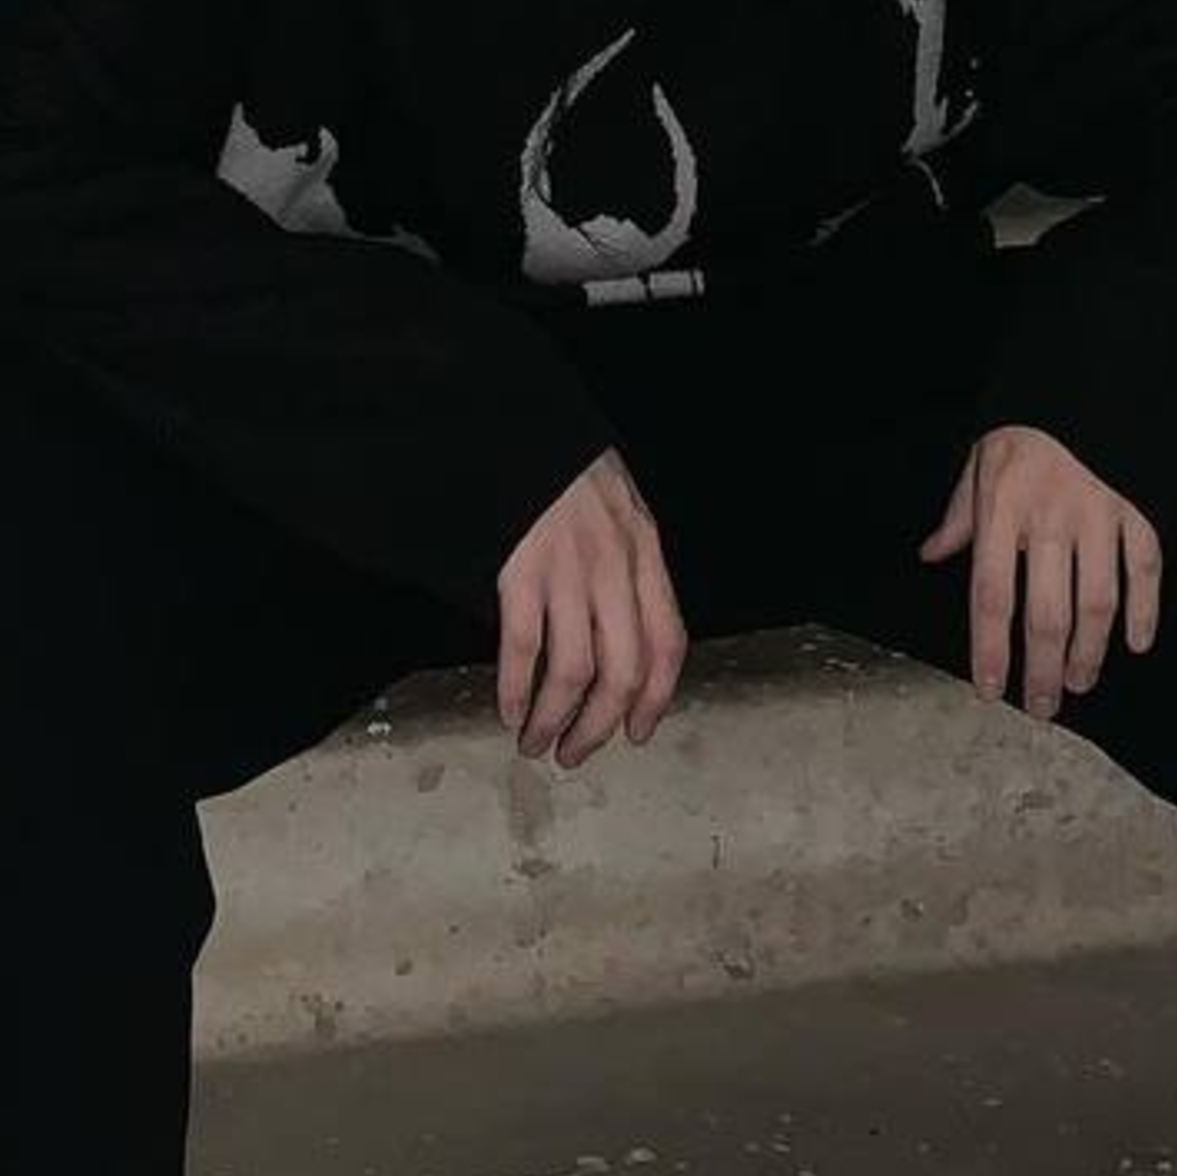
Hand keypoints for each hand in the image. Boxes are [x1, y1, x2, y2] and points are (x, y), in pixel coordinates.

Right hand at [497, 448, 689, 769]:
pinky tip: (507, 709)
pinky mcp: (520, 569)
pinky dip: (516, 688)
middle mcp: (616, 567)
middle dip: (600, 726)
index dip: (656, 699)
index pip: (669, 643)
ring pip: (576, 670)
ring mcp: (568, 569)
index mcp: (646, 554)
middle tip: (575, 754)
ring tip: (536, 743)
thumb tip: (625, 635)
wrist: (519, 422)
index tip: (636, 734)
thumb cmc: (567, 473)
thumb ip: (629, 567)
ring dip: (556, 719)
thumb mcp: (620, 511)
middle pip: (624, 670)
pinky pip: (524, 646)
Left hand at [920, 424, 1161, 720]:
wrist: (1086, 376)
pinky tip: (1136, 643)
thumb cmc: (1025, 426)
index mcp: (1002, 506)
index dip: (990, 648)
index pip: (992, 594)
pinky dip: (1145, 610)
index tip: (990, 690)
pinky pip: (1145, 568)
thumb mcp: (980, 459)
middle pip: (1047, 612)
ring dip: (1089, 651)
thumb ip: (960, 514)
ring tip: (1079, 682)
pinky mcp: (1140, 506)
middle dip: (1043, 669)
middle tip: (1042, 707)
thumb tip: (933, 554)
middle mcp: (1050, 516)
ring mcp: (1099, 512)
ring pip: (1097, 601)